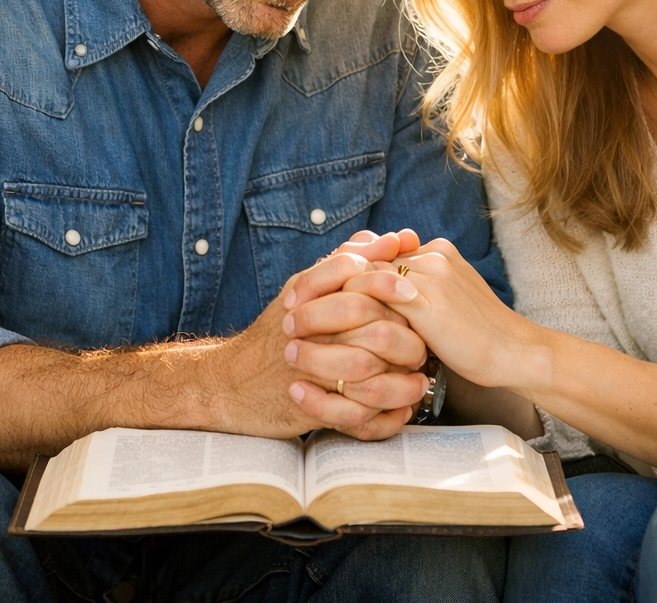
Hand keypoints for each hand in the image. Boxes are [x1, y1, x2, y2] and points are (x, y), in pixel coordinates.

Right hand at [280, 230, 431, 438]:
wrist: (231, 383)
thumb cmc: (277, 333)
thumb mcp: (304, 289)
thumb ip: (347, 261)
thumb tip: (394, 238)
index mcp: (308, 296)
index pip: (354, 279)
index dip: (389, 284)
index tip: (414, 294)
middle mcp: (307, 330)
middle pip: (371, 329)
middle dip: (407, 341)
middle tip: (424, 348)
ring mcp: (306, 371)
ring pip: (368, 377)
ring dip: (401, 383)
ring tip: (418, 383)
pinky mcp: (307, 409)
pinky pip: (355, 418)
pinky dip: (382, 417)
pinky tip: (399, 411)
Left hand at [290, 236, 541, 392]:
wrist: (515, 352)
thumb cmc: (481, 339)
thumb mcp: (446, 309)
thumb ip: (417, 297)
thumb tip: (384, 306)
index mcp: (434, 253)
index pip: (373, 252)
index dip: (338, 270)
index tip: (307, 288)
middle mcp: (428, 256)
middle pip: (360, 259)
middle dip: (321, 280)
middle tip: (288, 301)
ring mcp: (428, 276)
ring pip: (360, 277)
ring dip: (322, 298)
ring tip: (293, 321)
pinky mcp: (426, 302)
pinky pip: (371, 299)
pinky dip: (340, 314)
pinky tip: (319, 334)